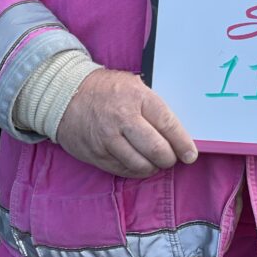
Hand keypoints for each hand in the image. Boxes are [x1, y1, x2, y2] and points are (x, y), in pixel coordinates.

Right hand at [56, 68, 197, 177]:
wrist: (66, 94)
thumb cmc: (105, 89)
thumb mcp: (134, 85)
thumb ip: (153, 106)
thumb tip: (176, 130)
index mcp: (137, 98)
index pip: (167, 124)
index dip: (183, 143)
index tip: (190, 154)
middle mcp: (123, 119)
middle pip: (156, 149)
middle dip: (169, 158)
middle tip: (172, 158)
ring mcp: (108, 139)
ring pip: (140, 165)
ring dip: (153, 167)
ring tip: (156, 162)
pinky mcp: (96, 154)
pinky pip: (122, 170)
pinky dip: (135, 171)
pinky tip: (139, 164)